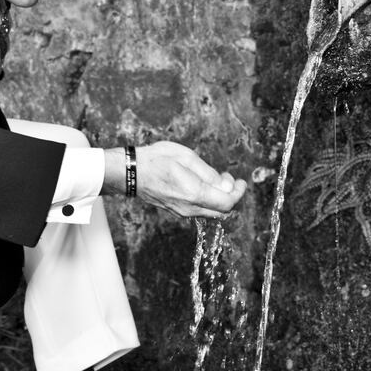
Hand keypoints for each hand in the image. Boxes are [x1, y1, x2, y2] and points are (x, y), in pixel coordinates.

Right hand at [106, 142, 246, 218]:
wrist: (130, 172)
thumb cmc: (156, 159)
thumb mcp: (186, 157)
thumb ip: (208, 173)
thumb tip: (225, 185)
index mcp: (193, 194)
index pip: (227, 203)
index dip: (238, 193)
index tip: (240, 181)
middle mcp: (189, 208)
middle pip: (222, 212)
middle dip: (231, 197)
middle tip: (230, 179)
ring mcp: (182, 212)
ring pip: (211, 212)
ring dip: (220, 199)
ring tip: (217, 179)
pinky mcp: (176, 211)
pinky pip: (200, 210)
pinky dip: (208, 201)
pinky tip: (203, 185)